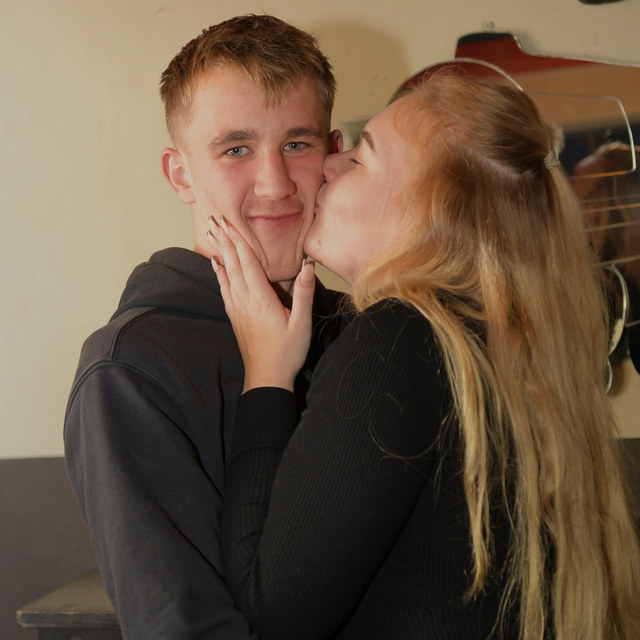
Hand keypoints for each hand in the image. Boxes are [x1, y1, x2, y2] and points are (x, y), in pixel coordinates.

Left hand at [208, 217, 314, 391]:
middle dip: (225, 240)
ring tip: (212, 235)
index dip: (239, 241)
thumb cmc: (287, 352)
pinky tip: (217, 266)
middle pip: (233, 264)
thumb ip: (304, 293)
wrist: (266, 378)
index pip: (248, 263)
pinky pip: (225, 289)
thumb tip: (307, 266)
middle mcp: (245, 300)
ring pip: (226, 274)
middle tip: (215, 220)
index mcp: (261, 299)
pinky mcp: (236, 317)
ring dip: (220, 253)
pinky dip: (220, 274)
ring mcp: (237, 309)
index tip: (229, 222)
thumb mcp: (302, 323)